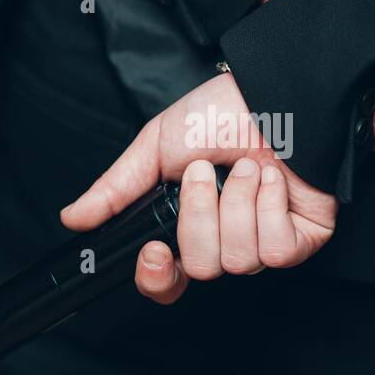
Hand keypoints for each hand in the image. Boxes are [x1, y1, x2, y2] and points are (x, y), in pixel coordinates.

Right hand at [61, 72, 336, 304]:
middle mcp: (224, 239)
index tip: (155, 252)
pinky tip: (272, 180)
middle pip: (201, 269)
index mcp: (188, 225)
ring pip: (238, 260)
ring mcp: (263, 242)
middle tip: (207, 173)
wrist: (276, 95)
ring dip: (238, 205)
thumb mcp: (157, 145)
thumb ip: (117, 186)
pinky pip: (276, 251)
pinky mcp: (300, 240)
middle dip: (200, 216)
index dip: (157, 277)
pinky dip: (270, 209)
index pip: (167, 280)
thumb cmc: (222, 113)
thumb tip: (74, 218)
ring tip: (246, 167)